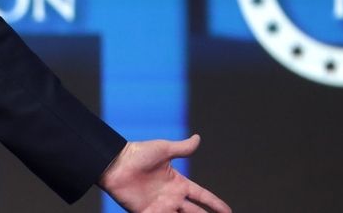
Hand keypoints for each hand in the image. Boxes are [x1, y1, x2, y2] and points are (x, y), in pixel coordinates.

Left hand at [99, 134, 229, 212]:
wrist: (114, 163)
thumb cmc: (137, 154)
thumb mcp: (163, 150)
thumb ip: (182, 148)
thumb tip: (198, 138)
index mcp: (178, 183)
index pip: (202, 196)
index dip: (215, 204)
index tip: (228, 211)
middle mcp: (171, 197)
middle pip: (195, 212)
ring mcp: (160, 206)